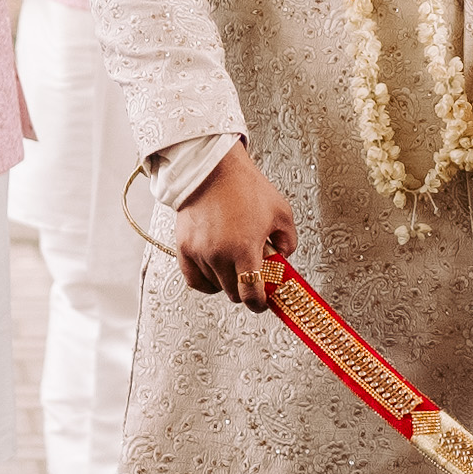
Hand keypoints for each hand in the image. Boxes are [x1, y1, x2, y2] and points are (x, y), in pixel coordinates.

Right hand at [167, 144, 297, 307]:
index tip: (263, 302)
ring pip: (215, 286)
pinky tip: (216, 271)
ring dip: (227, 280)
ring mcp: (199, 253)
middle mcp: (219, 255)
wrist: (213, 169)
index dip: (259, 304)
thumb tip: (284, 260)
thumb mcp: (281, 214)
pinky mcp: (184, 248)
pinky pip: (194, 280)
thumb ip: (288, 242)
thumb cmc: (246, 187)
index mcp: (244, 249)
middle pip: (233, 293)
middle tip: (253, 273)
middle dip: (246, 288)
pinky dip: (206, 281)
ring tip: (235, 259)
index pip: (250, 295)